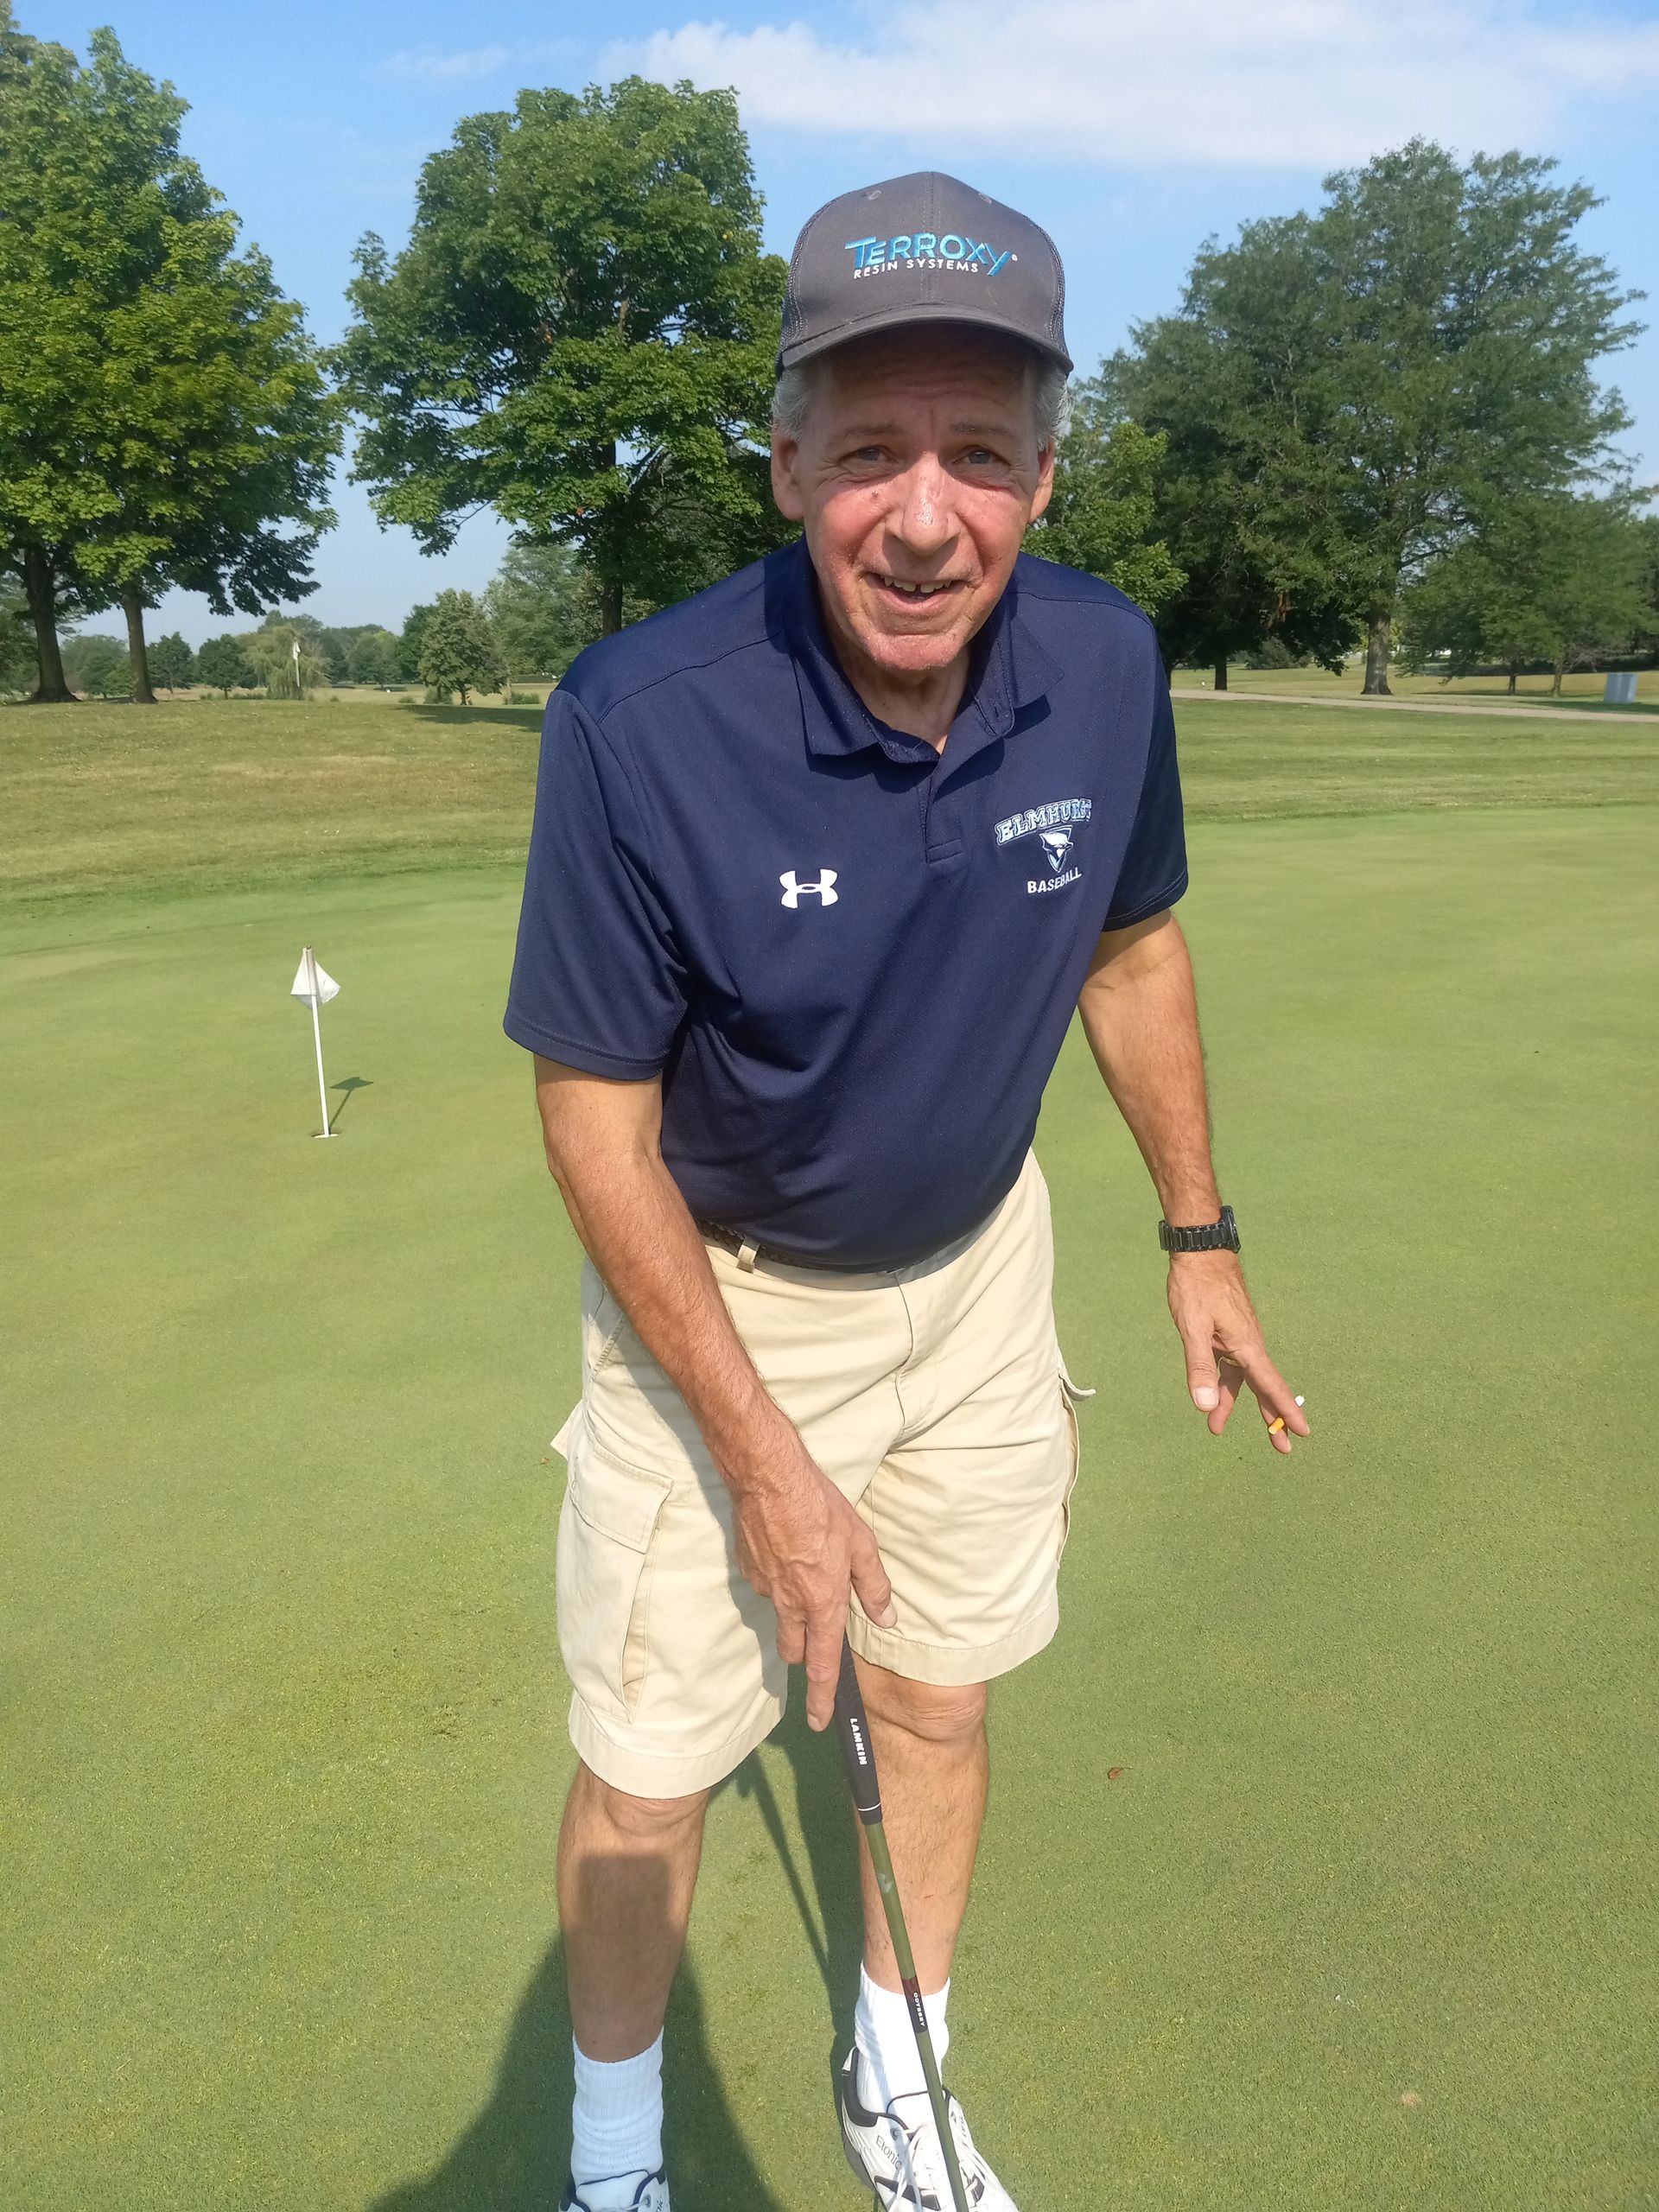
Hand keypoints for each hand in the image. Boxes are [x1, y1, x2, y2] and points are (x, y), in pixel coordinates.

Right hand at [728, 1424, 896, 1728]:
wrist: (768, 1477)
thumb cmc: (820, 1507)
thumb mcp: (861, 1544)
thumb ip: (874, 1586)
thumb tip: (886, 1617)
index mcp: (821, 1603)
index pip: (823, 1665)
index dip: (822, 1698)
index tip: (820, 1723)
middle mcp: (789, 1604)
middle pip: (794, 1649)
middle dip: (805, 1653)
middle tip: (817, 1637)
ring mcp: (764, 1588)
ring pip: (780, 1615)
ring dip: (792, 1609)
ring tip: (805, 1571)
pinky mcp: (747, 1569)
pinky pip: (765, 1585)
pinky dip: (777, 1578)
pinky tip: (786, 1549)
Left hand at [1167, 1250, 1309, 1454]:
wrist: (1201, 1251)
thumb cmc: (1197, 1286)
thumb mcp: (1193, 1328)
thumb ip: (1200, 1367)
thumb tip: (1204, 1406)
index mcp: (1246, 1346)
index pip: (1270, 1386)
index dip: (1284, 1411)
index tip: (1301, 1433)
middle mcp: (1248, 1344)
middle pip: (1263, 1388)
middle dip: (1270, 1418)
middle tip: (1283, 1448)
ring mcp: (1239, 1337)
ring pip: (1241, 1378)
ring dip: (1232, 1402)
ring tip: (1216, 1429)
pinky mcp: (1227, 1331)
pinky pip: (1229, 1364)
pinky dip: (1221, 1381)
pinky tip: (1209, 1392)